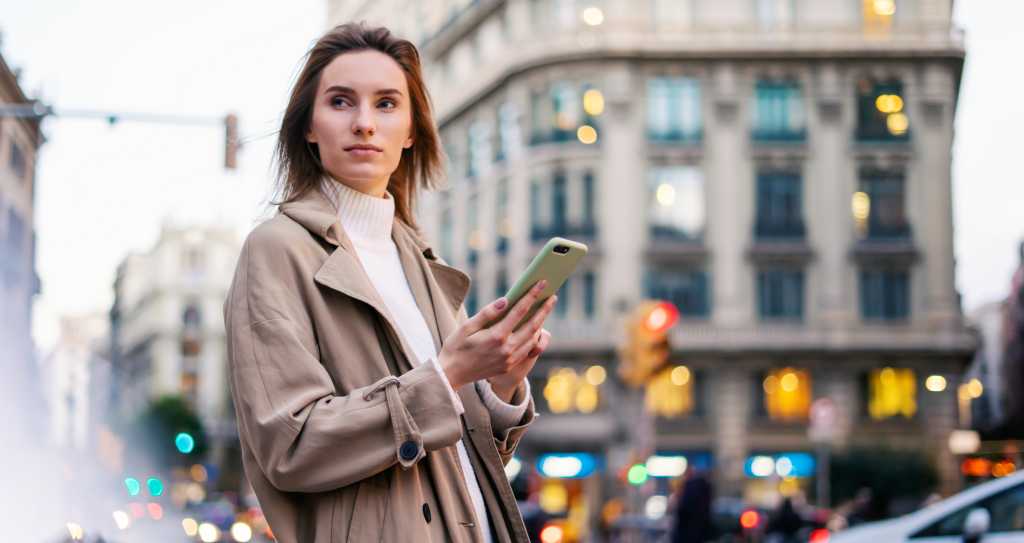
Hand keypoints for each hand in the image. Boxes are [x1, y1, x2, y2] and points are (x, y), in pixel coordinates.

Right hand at [439, 279, 557, 389]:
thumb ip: (487, 313)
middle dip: (544, 309)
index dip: (532, 296)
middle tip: (553, 296)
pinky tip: (534, 328)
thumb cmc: (456, 347)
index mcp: (496, 336)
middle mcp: (506, 349)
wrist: (450, 376)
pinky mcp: (509, 366)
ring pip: (532, 339)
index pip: (519, 311)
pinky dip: (533, 338)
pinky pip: (527, 350)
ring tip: (545, 310)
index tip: (541, 283)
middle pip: (533, 326)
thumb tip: (505, 300)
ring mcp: (509, 360)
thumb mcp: (466, 327)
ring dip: (541, 324)